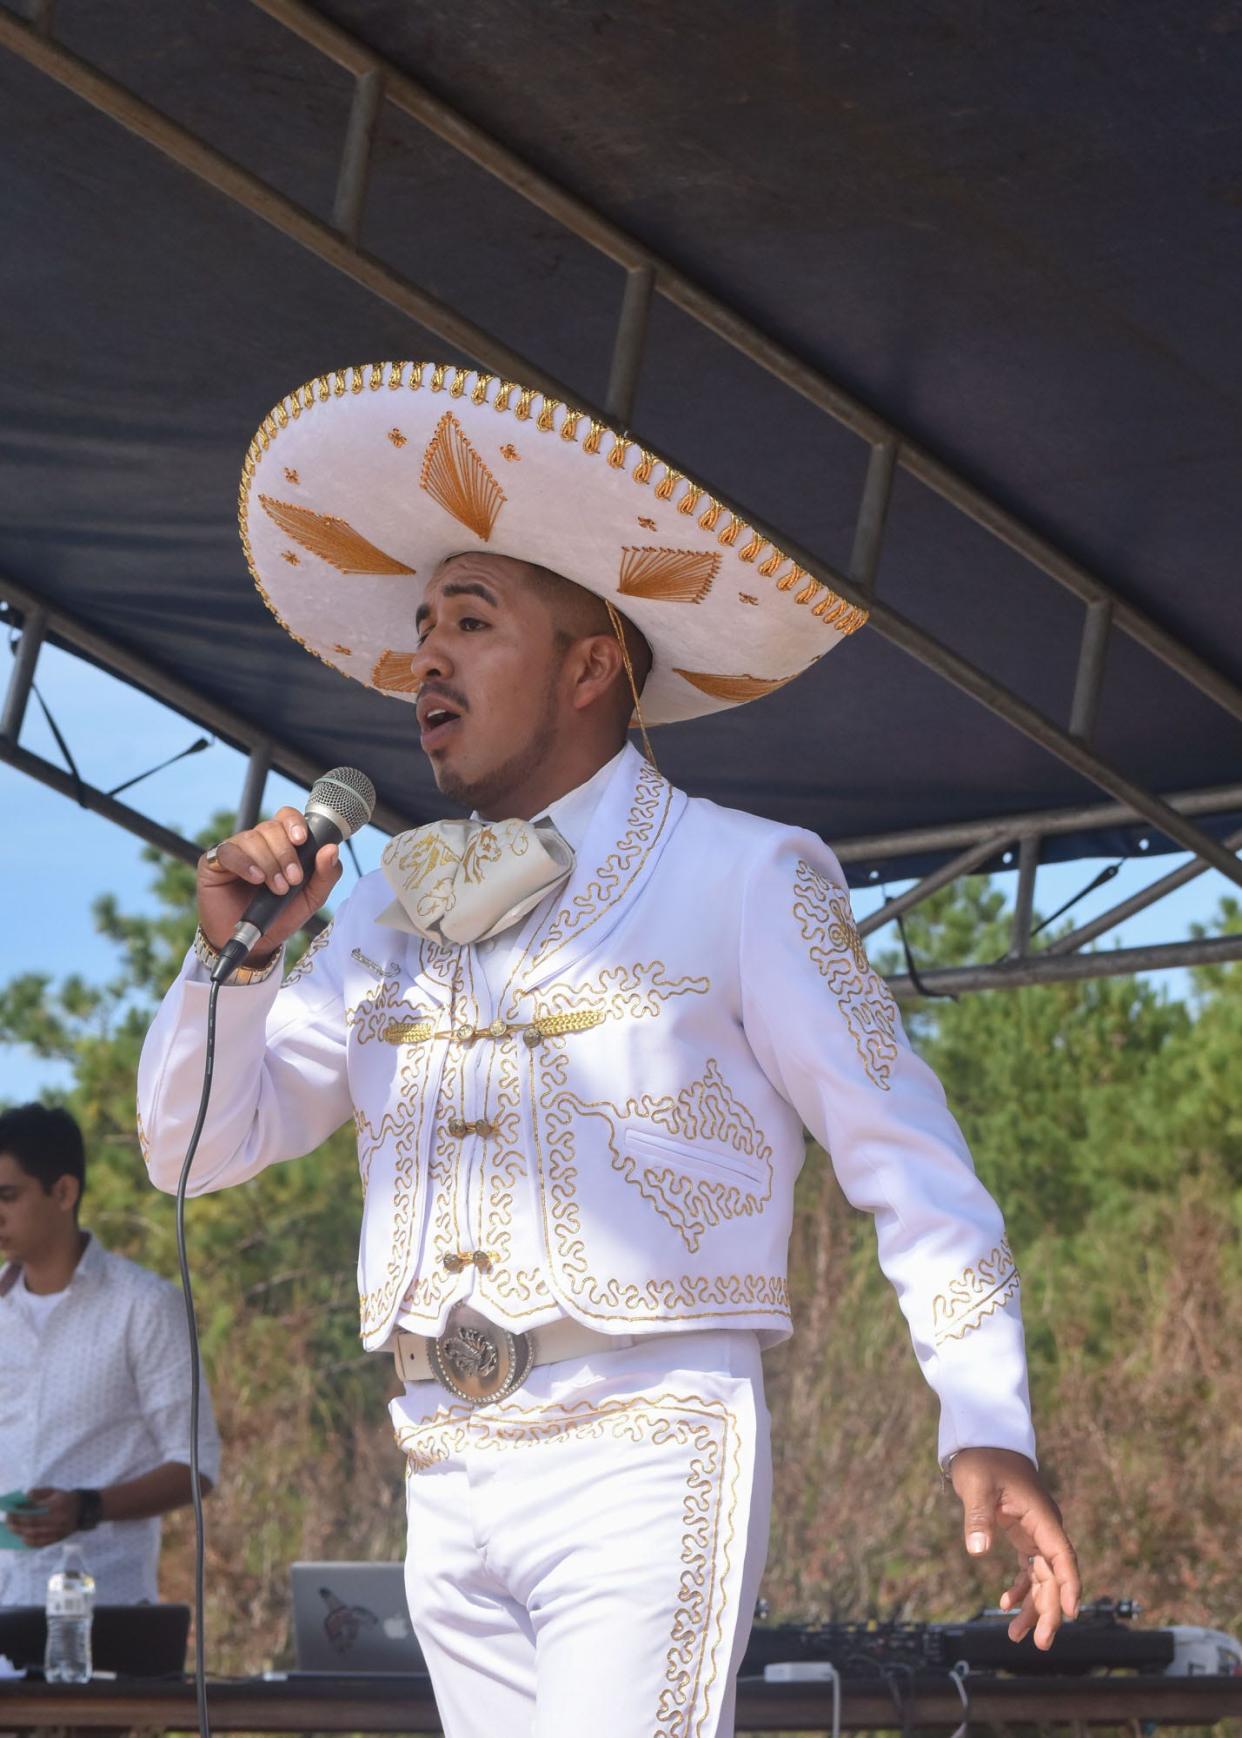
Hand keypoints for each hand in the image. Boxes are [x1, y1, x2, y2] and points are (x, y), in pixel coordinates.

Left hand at [7, 1488, 81, 1547]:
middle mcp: (57, 1520)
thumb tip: (25, 1498)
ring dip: (21, 1534)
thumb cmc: (65, 1498)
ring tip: (12, 1530)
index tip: (9, 1513)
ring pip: (36, 1535)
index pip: (34, 1513)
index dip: (20, 1515)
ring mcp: (58, 1531)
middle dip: (17, 1525)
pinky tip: (23, 1539)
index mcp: (56, 1506)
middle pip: (32, 1526)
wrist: (84, 1509)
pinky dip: (31, 1543)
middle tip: (7, 1523)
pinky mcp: (59, 1538)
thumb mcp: (54, 1491)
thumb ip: (39, 1493)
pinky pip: (42, 1543)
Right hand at [198, 806, 341, 958]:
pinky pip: (229, 851)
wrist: (253, 944)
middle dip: (285, 854)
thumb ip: (326, 875)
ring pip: (253, 838)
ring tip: (276, 888)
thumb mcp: (311, 899)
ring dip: (269, 863)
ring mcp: (235, 850)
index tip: (301, 840)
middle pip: (271, 827)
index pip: (287, 818)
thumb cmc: (280, 916)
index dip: (294, 823)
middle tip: (292, 880)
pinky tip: (255, 878)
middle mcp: (258, 842)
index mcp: (281, 844)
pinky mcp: (213, 862)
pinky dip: (245, 863)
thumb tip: (332, 849)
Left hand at [951, 1447, 1080, 1649]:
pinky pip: (1029, 1566)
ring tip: (1016, 1634)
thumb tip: (978, 1551)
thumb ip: (978, 1518)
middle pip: (1054, 1575)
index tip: (1070, 1614)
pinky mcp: (1022, 1531)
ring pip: (1042, 1576)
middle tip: (1041, 1642)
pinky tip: (1006, 1604)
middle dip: (1050, 1609)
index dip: (1068, 1586)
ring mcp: (1034, 1530)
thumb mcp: (976, 1485)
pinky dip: (1020, 1586)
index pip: (1061, 1556)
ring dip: (1034, 1604)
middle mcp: (1043, 1527)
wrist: (984, 1437)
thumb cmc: (982, 1458)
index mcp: (1041, 1516)